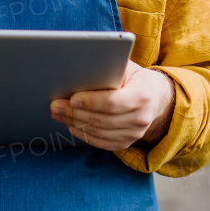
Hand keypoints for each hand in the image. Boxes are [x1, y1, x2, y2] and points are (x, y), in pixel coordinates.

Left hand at [50, 61, 174, 150]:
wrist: (153, 97)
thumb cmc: (133, 77)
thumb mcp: (125, 67)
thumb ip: (107, 69)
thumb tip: (78, 72)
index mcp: (142, 95)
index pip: (112, 103)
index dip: (90, 102)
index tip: (72, 99)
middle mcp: (141, 118)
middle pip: (102, 120)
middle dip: (75, 113)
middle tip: (56, 106)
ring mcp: (135, 134)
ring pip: (99, 132)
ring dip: (75, 123)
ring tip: (59, 114)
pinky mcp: (127, 143)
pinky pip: (101, 142)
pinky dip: (83, 133)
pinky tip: (71, 124)